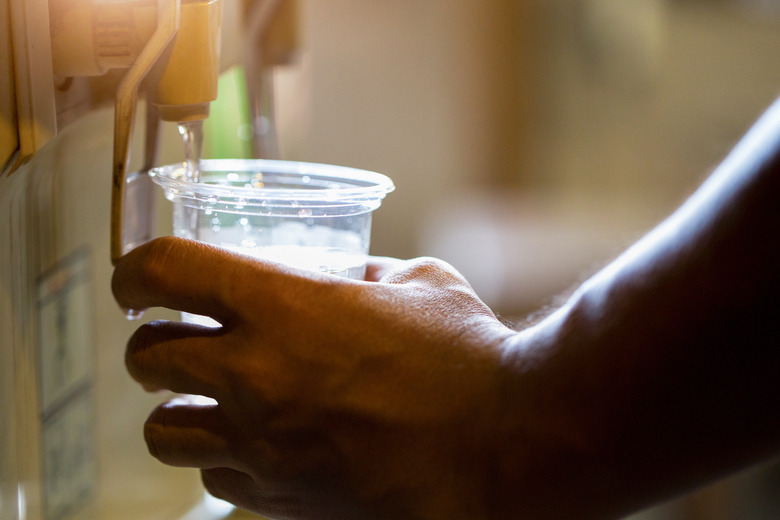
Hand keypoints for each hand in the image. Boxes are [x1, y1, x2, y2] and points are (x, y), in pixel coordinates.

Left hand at [112, 237, 515, 518]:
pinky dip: (223, 457)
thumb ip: (366, 274)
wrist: (500, 448)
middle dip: (151, 344)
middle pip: (145, 358)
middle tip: (175, 338)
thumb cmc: (467, 355)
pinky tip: (258, 443)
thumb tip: (346, 277)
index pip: (164, 273)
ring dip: (175, 408)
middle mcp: (253, 375)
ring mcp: (261, 444)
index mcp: (282, 306)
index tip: (137, 281)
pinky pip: (216, 479)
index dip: (136, 271)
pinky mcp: (280, 498)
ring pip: (161, 432)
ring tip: (207, 398)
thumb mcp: (417, 283)